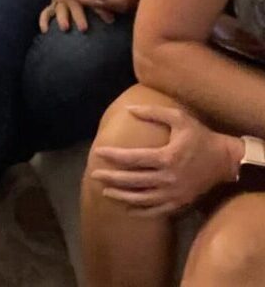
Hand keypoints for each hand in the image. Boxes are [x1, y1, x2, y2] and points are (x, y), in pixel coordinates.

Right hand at [39, 0, 113, 32]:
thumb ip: (101, 1)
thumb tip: (112, 19)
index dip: (99, 9)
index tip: (109, 19)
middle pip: (74, 5)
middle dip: (78, 16)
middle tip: (83, 28)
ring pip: (60, 8)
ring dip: (62, 17)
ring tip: (65, 27)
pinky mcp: (53, 4)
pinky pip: (46, 12)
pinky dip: (44, 20)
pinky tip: (45, 30)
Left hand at [90, 104, 240, 214]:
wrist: (225, 161)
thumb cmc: (199, 136)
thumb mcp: (178, 118)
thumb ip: (153, 113)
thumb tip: (129, 109)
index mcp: (166, 157)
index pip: (133, 158)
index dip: (114, 156)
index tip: (98, 152)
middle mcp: (168, 179)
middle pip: (133, 181)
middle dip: (112, 178)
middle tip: (94, 174)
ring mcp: (174, 194)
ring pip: (142, 199)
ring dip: (122, 196)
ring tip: (105, 192)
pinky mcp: (180, 203)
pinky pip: (157, 211)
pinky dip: (141, 211)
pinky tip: (127, 208)